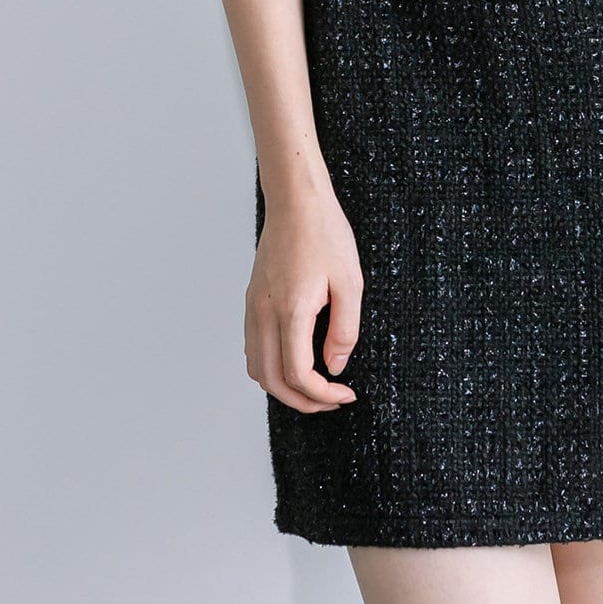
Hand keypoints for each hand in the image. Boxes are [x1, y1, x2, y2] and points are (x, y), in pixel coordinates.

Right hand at [245, 191, 362, 412]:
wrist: (296, 201)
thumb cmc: (326, 234)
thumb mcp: (350, 281)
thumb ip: (345, 328)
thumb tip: (335, 365)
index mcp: (291, 310)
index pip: (298, 373)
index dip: (322, 394)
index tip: (345, 394)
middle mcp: (264, 313)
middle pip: (271, 380)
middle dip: (301, 401)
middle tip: (331, 401)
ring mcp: (253, 307)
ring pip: (256, 367)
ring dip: (282, 387)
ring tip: (314, 387)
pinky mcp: (252, 300)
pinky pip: (253, 347)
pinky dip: (270, 367)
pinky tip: (295, 362)